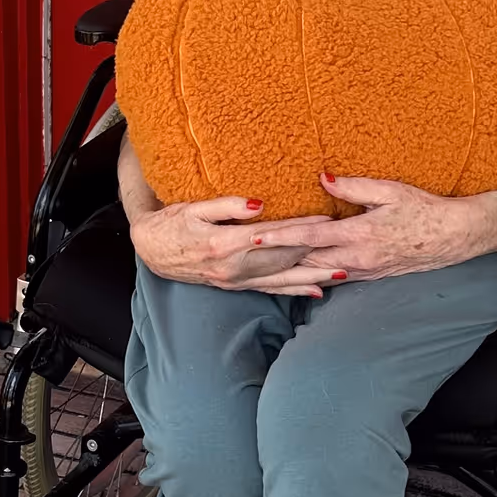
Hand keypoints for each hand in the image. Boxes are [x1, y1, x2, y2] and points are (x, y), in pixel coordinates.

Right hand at [127, 195, 337, 295]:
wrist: (152, 250)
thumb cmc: (172, 223)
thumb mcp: (193, 207)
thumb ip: (226, 206)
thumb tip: (258, 204)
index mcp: (225, 243)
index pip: (273, 235)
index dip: (301, 228)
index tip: (326, 220)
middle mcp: (233, 268)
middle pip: (283, 258)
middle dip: (315, 250)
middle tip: (345, 242)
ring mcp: (235, 280)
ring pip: (281, 278)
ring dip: (312, 275)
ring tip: (342, 271)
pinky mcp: (235, 286)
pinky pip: (270, 290)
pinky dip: (293, 291)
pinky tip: (315, 292)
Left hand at [263, 176, 490, 282]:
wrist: (453, 237)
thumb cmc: (423, 210)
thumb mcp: (390, 191)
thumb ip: (354, 187)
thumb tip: (323, 178)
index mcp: (360, 235)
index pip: (310, 238)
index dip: (281, 237)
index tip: (256, 236)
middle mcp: (358, 259)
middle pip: (307, 262)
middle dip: (277, 259)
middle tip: (247, 255)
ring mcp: (364, 271)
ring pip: (319, 274)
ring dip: (292, 270)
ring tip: (264, 267)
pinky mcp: (370, 276)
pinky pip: (335, 279)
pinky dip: (313, 276)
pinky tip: (297, 274)